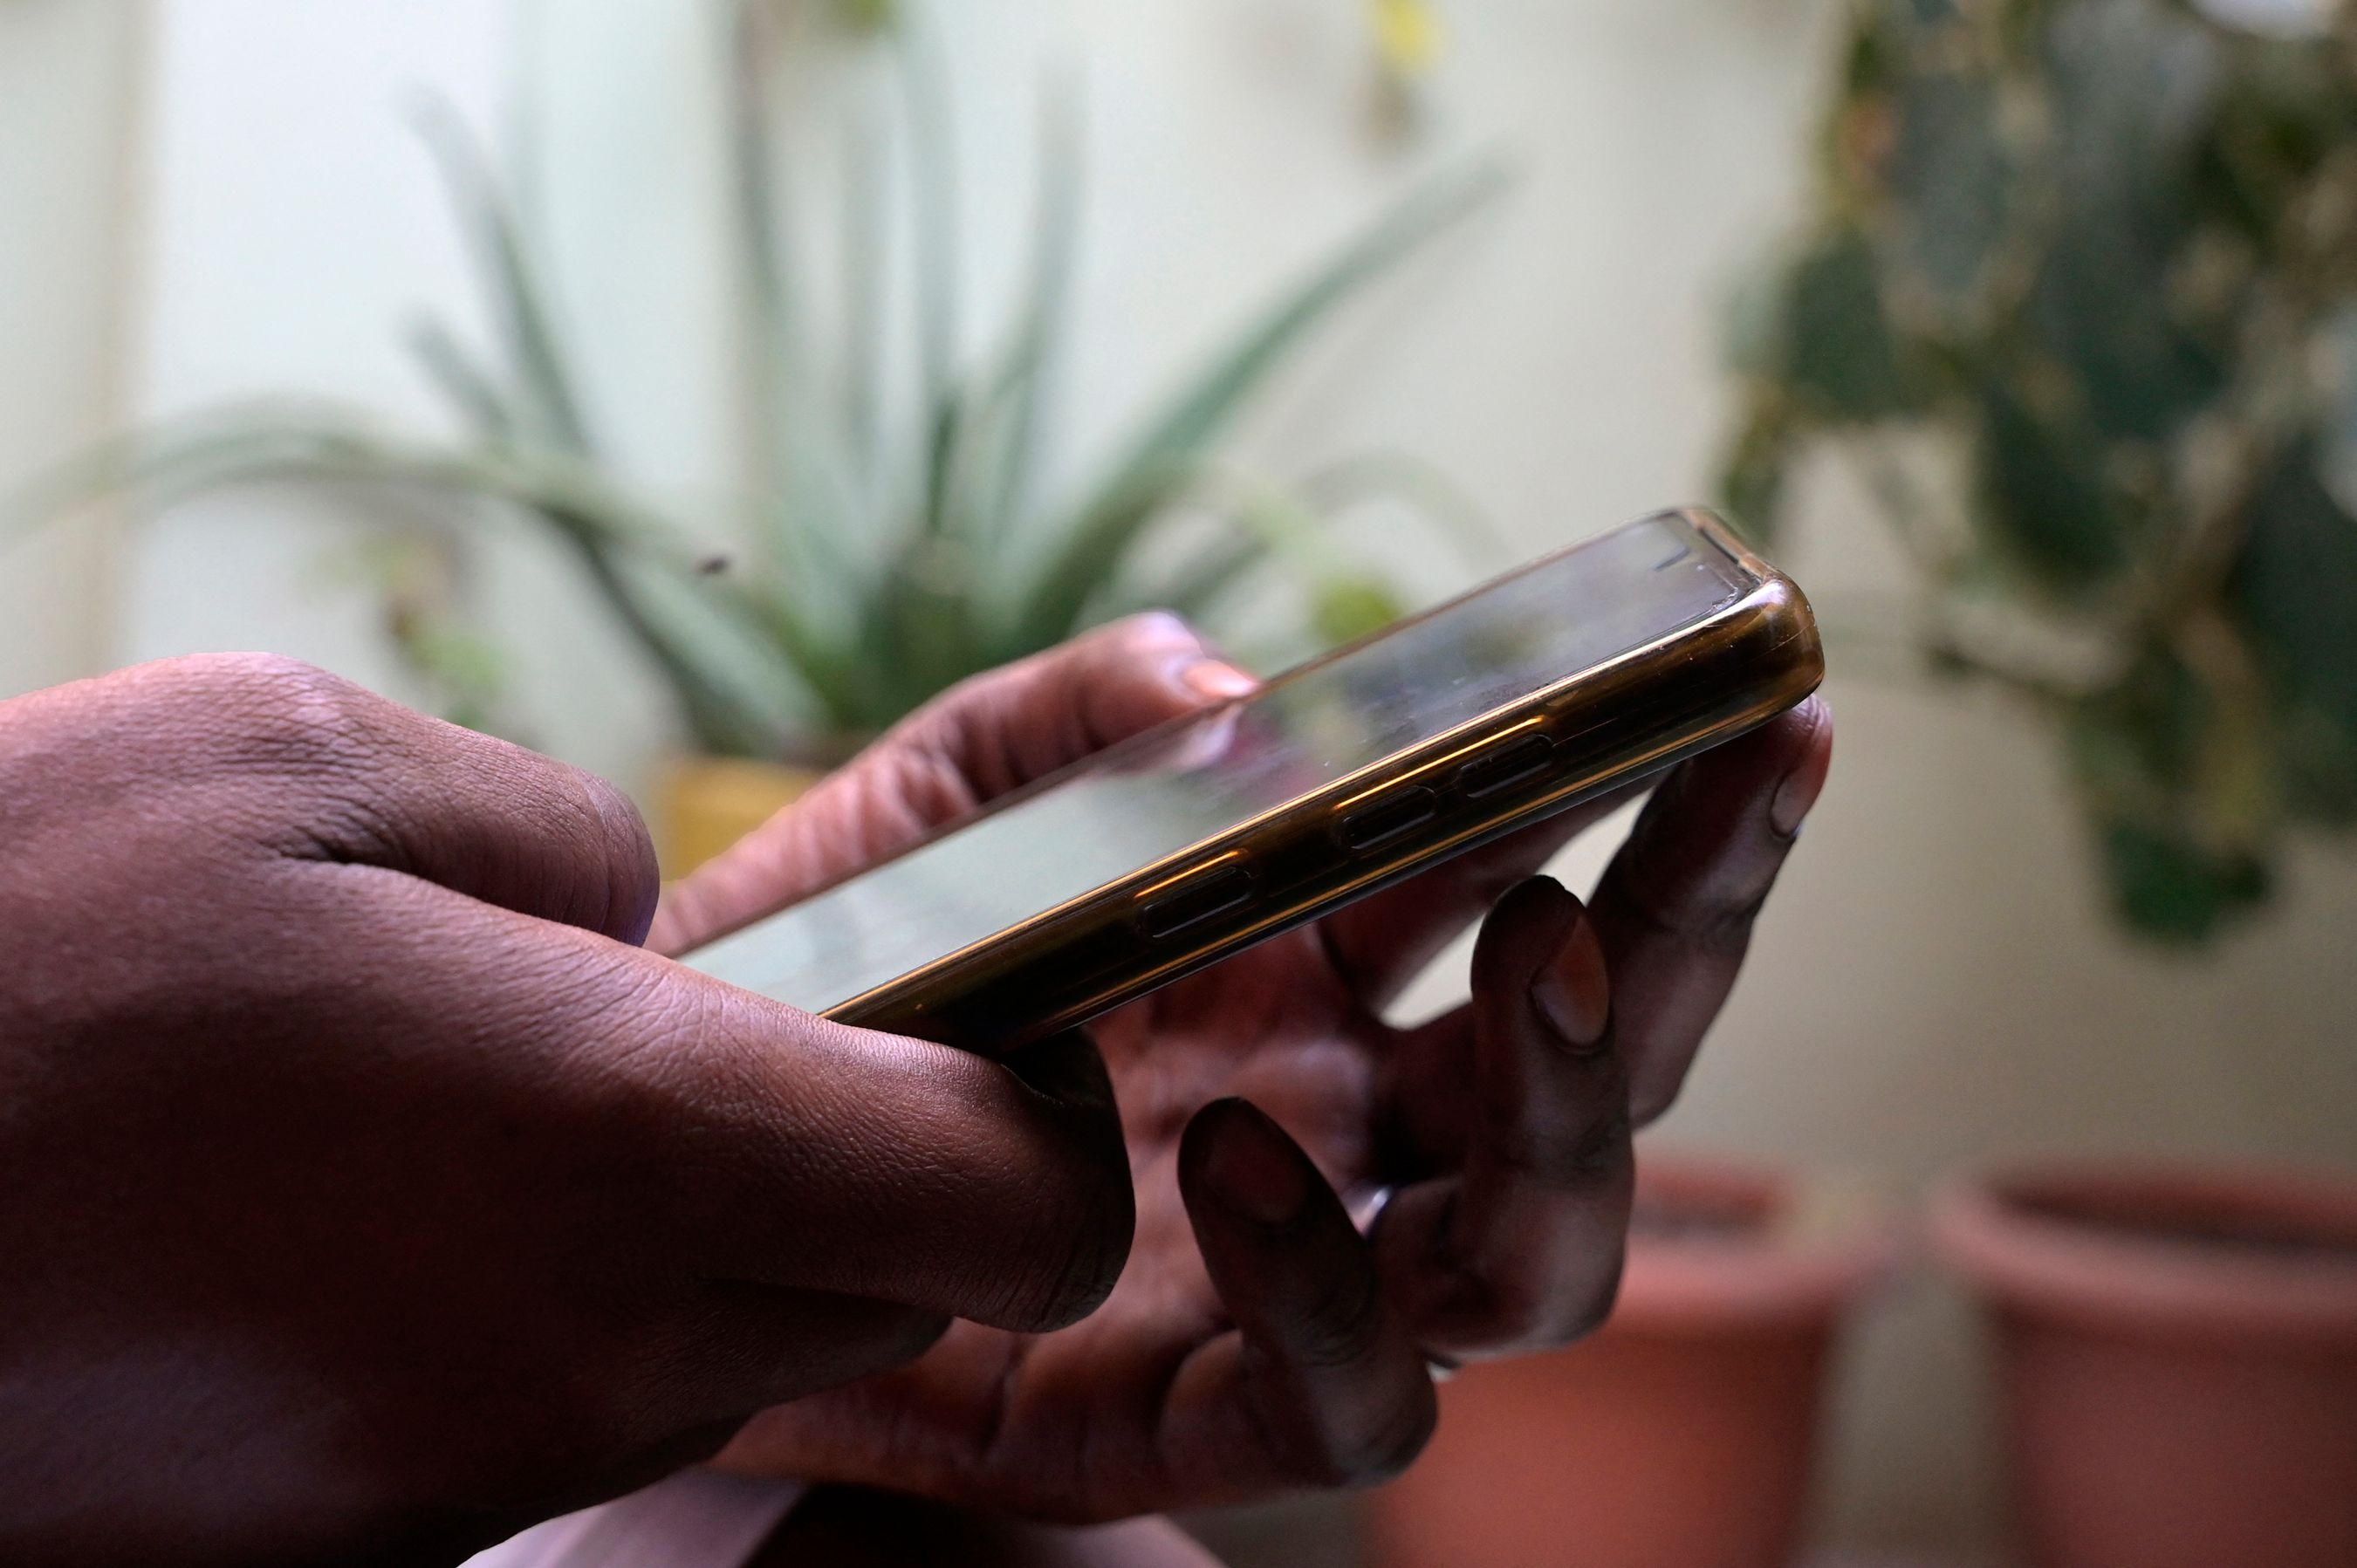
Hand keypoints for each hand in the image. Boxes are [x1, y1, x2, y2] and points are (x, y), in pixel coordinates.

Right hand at [0, 655, 1132, 1566]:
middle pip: (897, 1288)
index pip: (1018, 1203)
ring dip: (712, 1234)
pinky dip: (568, 1309)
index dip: (1047, 1124)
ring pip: (744, 1356)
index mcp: (621, 1135)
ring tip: (522, 1103)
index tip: (984, 1031)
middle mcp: (591, 1344)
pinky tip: (404, 1203)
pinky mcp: (373, 1529)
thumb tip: (645, 935)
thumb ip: (555, 840)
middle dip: (879, 1167)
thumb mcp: (298, 761)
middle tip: (740, 1037)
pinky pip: (580, 1412)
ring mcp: (480, 1464)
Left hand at [658, 615, 1832, 1519]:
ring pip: (1532, 1268)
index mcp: (1314, 980)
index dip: (1672, 818)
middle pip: (1597, 1081)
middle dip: (1688, 946)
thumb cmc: (816, 966)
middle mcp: (1335, 1129)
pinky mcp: (1170, 1416)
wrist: (623, 1144)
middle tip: (1710, 809)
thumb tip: (1249, 696)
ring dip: (1574, 1122)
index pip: (1543, 900)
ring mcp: (1274, 1277)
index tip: (1762, 709)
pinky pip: (1336, 1407)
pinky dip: (1328, 1290)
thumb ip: (1091, 717)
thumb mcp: (945, 795)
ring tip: (1529, 956)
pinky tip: (1247, 1152)